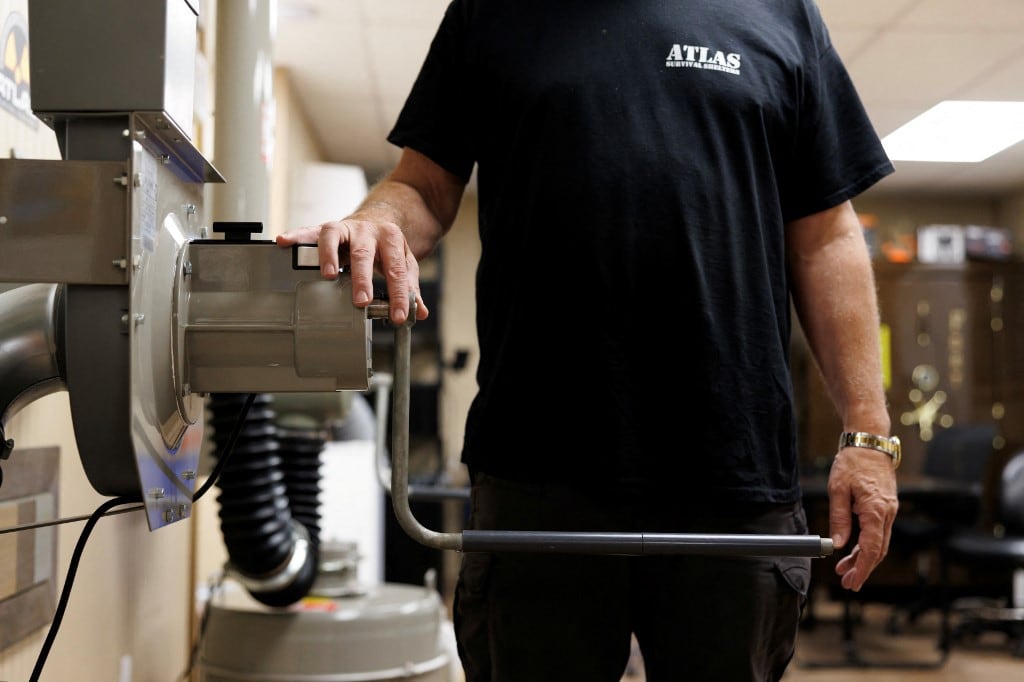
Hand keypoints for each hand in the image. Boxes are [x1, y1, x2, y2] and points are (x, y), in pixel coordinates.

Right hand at [276, 217, 428, 324]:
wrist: (381, 216)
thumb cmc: (389, 247)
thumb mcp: (405, 264)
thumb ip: (410, 288)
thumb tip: (418, 312)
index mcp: (391, 241)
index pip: (397, 270)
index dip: (399, 295)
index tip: (399, 316)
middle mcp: (368, 232)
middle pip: (364, 254)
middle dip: (362, 279)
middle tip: (361, 300)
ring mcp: (347, 228)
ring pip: (334, 236)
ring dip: (329, 255)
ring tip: (327, 275)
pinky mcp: (329, 228)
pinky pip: (310, 231)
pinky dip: (297, 236)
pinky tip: (284, 242)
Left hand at [827, 447, 898, 590]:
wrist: (869, 442)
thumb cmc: (852, 462)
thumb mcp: (838, 489)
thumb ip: (839, 518)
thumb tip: (838, 544)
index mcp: (876, 509)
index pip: (872, 548)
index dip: (863, 568)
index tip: (854, 582)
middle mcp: (887, 513)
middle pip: (878, 550)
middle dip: (863, 568)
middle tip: (847, 582)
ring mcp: (889, 510)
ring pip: (879, 542)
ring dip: (863, 558)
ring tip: (844, 570)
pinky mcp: (886, 507)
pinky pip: (878, 532)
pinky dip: (866, 544)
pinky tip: (852, 550)